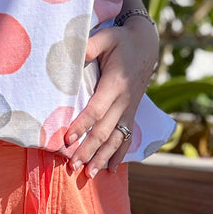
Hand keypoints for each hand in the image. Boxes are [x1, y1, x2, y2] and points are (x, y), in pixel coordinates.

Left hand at [66, 18, 158, 176]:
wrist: (146, 47)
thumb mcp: (105, 38)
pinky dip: (119, 156)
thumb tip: (69, 57)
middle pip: (104, 131)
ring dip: (102, 159)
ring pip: (115, 140)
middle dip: (88, 151)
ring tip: (89, 175)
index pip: (97, 109)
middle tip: (73, 166)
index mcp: (115, 84)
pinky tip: (109, 170)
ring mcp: (128, 111)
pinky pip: (126, 139)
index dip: (82, 125)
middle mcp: (123, 102)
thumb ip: (88, 47)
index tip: (67, 140)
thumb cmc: (120, 42)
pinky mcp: (130, 116)